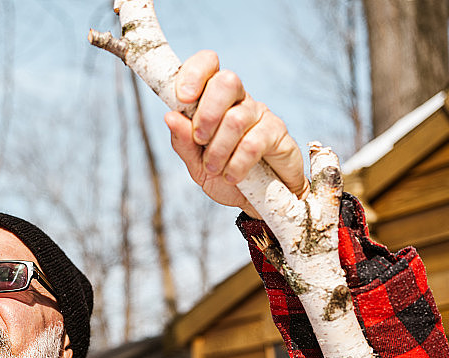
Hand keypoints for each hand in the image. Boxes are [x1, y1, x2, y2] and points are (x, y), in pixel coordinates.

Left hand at [164, 50, 308, 218]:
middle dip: (207, 113)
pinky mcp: (278, 133)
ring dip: (218, 150)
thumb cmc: (223, 175)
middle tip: (200, 139)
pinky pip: (253, 143)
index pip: (208, 64)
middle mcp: (239, 101)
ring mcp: (260, 114)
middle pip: (227, 81)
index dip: (194, 73)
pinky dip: (236, 164)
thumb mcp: (195, 164)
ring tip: (214, 168)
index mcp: (214, 100)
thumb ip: (182, 142)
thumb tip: (170, 116)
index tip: (182, 97)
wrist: (254, 201)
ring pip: (236, 118)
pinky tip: (232, 176)